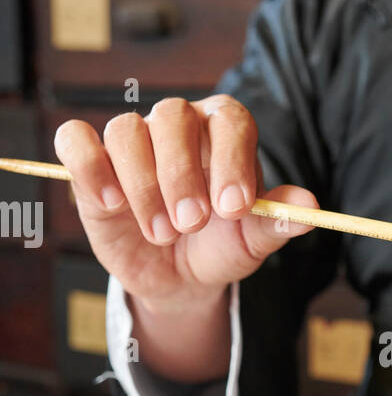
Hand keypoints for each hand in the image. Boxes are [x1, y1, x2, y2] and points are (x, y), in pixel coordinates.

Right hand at [54, 95, 317, 305]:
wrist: (179, 278)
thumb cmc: (220, 248)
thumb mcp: (251, 242)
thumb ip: (277, 221)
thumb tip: (310, 207)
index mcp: (224, 132)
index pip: (229, 119)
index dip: (232, 158)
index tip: (235, 208)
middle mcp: (178, 125)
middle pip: (172, 117)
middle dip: (182, 175)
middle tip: (193, 224)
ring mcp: (134, 142)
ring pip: (126, 131)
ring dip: (143, 185)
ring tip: (163, 233)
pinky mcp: (93, 163)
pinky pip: (76, 140)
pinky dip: (89, 167)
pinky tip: (111, 203)